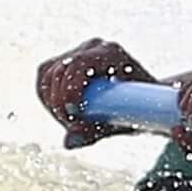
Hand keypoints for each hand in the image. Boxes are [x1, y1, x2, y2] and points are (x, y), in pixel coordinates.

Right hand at [35, 39, 157, 148]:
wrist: (147, 100)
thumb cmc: (138, 112)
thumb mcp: (119, 123)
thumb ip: (93, 132)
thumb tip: (68, 143)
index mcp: (111, 53)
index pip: (79, 64)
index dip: (69, 89)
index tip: (71, 114)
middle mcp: (92, 47)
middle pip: (59, 70)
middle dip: (59, 102)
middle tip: (71, 125)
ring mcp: (78, 51)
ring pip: (47, 73)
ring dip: (52, 101)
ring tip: (69, 120)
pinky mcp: (66, 60)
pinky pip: (44, 76)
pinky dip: (47, 96)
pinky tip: (61, 111)